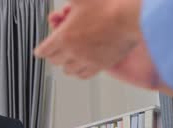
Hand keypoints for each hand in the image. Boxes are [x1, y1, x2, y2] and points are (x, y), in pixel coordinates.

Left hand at [44, 3, 162, 90]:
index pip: (43, 51)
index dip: (41, 49)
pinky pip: (83, 74)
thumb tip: (63, 5)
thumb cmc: (108, 6)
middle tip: (56, 48)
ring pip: (68, 69)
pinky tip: (80, 64)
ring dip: (65, 63)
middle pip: (54, 60)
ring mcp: (87, 60)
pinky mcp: (100, 65)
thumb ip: (68, 3)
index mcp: (63, 37)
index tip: (40, 50)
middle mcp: (73, 51)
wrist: (132, 17)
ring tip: (68, 56)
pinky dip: (78, 71)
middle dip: (53, 53)